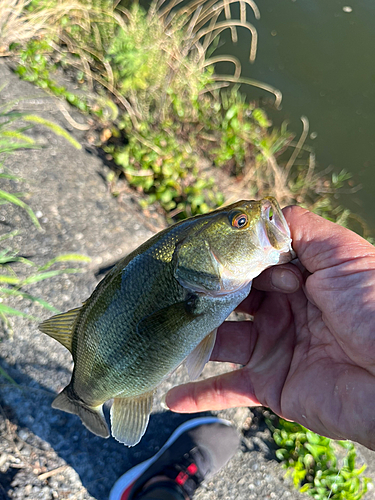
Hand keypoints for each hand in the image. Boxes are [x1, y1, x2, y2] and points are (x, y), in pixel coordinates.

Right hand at [166, 206, 374, 449]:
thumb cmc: (373, 307)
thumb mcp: (341, 253)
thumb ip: (298, 229)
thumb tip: (258, 214)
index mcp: (297, 278)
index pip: (249, 265)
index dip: (226, 260)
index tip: (194, 256)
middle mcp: (282, 310)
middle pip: (230, 301)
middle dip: (202, 296)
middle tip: (169, 293)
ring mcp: (274, 348)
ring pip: (221, 340)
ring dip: (192, 339)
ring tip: (161, 332)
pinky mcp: (271, 384)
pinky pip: (228, 389)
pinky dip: (200, 394)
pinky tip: (172, 395)